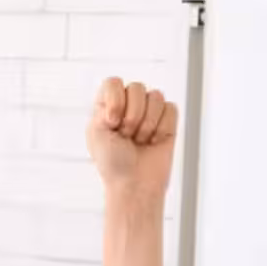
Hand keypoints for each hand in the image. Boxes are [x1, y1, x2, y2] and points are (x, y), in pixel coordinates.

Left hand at [86, 77, 177, 200]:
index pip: (114, 82)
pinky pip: (170, 108)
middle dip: (132, 116)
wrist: (134, 183)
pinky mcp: (168, 121)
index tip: (112, 123)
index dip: (115, 100)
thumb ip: (104, 105)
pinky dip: (162, 128)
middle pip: (137, 86)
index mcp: (107, 106)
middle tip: (126, 136)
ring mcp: (149, 112)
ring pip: (155, 96)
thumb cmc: (112, 162)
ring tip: (139, 140)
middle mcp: (128, 105)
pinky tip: (154, 141)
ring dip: (147, 123)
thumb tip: (124, 90)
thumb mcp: (95, 131)